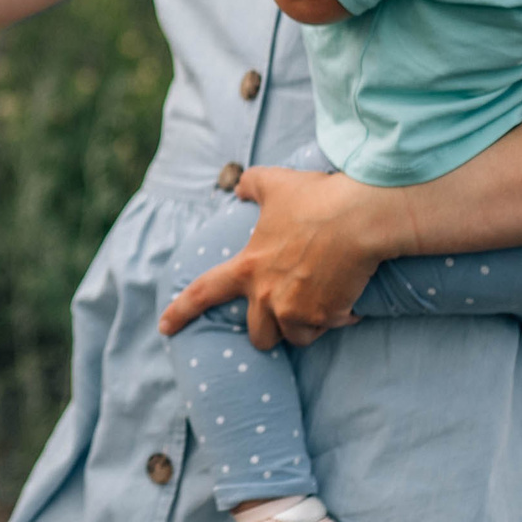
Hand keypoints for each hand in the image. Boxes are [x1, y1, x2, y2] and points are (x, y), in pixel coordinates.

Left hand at [158, 166, 403, 347]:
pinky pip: (329, 327)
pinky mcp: (327, 317)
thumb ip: (252, 186)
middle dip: (269, 331)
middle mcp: (267, 296)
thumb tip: (240, 187)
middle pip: (258, 336)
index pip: (203, 293)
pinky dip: (337, 318)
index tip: (163, 328)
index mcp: (247, 267)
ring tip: (320, 303)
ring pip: (295, 337)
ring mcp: (297, 310)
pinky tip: (347, 299)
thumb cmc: (315, 198)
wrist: (358, 216)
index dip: (180, 311)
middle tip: (284, 314)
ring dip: (305, 326)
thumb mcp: (274, 183)